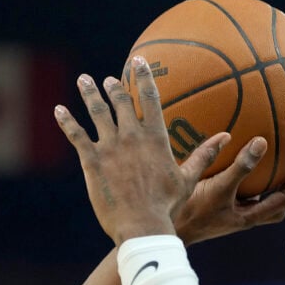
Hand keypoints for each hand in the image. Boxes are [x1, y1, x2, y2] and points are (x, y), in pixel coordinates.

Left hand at [54, 55, 228, 245]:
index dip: (144, 77)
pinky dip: (66, 121)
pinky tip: (59, 110)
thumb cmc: (168, 205)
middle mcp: (131, 136)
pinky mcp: (92, 161)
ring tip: (83, 81)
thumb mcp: (188, 178)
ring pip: (97, 112)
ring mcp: (110, 147)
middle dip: (113, 86)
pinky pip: (76, 135)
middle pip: (120, 101)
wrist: (142, 224)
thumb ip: (204, 155)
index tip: (139, 60)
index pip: (150, 98)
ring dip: (89, 94)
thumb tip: (225, 136)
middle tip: (107, 79)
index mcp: (155, 138)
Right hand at [176, 140, 284, 244]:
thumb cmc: (194, 211)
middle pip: (279, 203)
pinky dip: (248, 178)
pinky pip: (242, 192)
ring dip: (272, 184)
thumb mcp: (219, 187)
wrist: (167, 230)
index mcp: (251, 216)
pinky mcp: (219, 208)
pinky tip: (241, 161)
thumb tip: (262, 142)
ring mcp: (233, 214)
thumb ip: (241, 167)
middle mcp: (245, 217)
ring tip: (278, 163)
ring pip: (261, 200)